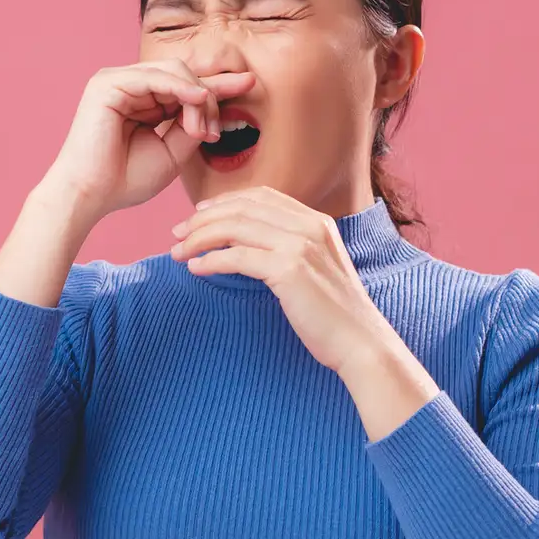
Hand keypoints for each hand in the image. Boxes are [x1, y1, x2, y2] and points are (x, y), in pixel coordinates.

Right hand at [42, 60, 255, 220]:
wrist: (91, 196)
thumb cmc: (126, 180)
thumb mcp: (173, 151)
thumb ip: (192, 126)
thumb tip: (211, 104)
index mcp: (144, 102)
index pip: (187, 86)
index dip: (218, 84)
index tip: (249, 82)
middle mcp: (131, 86)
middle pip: (186, 76)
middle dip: (209, 100)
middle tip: (215, 133)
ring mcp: (117, 81)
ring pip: (175, 72)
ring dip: (196, 99)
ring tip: (201, 131)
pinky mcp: (107, 83)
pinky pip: (154, 76)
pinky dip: (179, 87)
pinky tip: (195, 101)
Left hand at [168, 186, 398, 372]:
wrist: (361, 342)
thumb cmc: (334, 314)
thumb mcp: (317, 268)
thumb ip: (290, 248)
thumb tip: (246, 245)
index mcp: (316, 221)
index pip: (261, 196)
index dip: (225, 201)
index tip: (198, 215)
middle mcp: (309, 226)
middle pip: (243, 208)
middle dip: (203, 218)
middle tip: (177, 233)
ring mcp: (300, 246)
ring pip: (235, 228)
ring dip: (199, 238)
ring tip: (178, 252)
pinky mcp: (290, 270)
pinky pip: (237, 258)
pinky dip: (210, 261)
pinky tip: (196, 269)